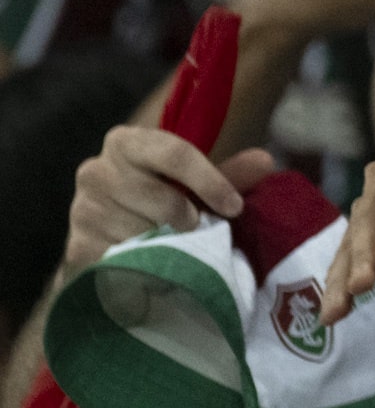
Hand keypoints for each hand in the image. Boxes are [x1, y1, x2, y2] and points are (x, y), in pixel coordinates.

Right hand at [66, 125, 275, 268]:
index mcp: (128, 142)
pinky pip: (125, 259)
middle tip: (196, 230)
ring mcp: (82, 209)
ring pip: (145, 233)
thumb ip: (229, 174)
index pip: (176, 153)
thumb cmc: (159, 202)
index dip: (210, 181)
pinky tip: (151, 263)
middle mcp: (96, 170)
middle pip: (164, 200)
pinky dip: (147, 265)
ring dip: (168, 245)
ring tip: (170, 246)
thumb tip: (265, 162)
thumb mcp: (194, 185)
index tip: (234, 207)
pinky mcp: (76, 245)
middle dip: (190, 221)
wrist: (108, 240)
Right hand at [322, 143, 374, 323]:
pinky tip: (331, 314)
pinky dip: (337, 291)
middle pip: (367, 218)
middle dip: (363, 252)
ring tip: (336, 309)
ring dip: (342, 277)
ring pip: (350, 245)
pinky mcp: (360, 248)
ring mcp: (369, 216)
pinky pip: (344, 267)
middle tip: (363, 285)